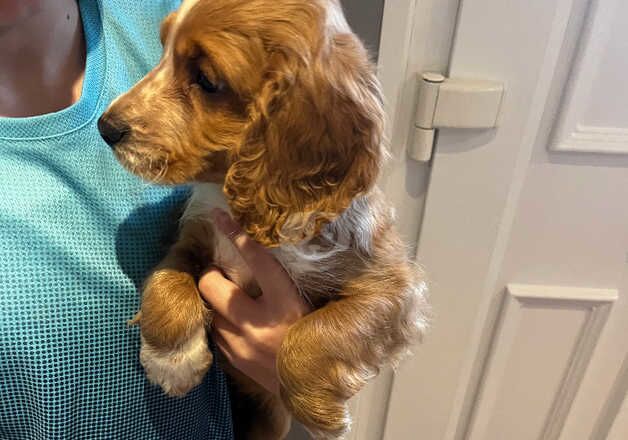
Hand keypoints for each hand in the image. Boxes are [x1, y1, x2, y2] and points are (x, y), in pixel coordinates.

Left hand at [198, 209, 310, 394]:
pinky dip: (223, 324)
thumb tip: (281, 253)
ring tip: (232, 300)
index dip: (237, 235)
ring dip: (218, 302)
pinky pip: (216, 333)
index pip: (257, 261)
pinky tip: (236, 324)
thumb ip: (293, 285)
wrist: (313, 389)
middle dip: (212, 273)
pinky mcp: (233, 360)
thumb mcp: (314, 309)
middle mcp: (258, 323)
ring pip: (211, 310)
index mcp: (285, 305)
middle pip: (213, 285)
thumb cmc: (319, 341)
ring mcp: (241, 344)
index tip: (220, 217)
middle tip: (221, 272)